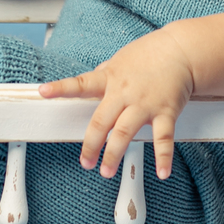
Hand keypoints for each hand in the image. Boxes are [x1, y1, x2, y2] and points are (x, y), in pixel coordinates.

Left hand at [38, 28, 193, 179]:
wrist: (180, 50)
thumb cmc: (149, 54)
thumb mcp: (120, 59)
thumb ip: (105, 73)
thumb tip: (90, 79)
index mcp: (110, 79)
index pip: (81, 83)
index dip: (61, 88)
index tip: (43, 91)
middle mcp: (125, 92)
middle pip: (102, 121)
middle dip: (91, 145)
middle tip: (85, 163)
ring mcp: (145, 103)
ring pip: (125, 132)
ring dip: (114, 154)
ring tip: (106, 171)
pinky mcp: (166, 111)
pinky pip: (163, 137)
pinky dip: (163, 157)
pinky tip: (161, 172)